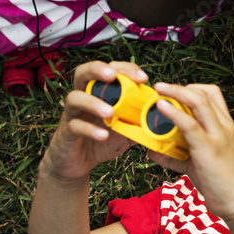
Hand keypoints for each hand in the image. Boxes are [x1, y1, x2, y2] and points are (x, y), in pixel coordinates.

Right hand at [40, 61, 148, 182]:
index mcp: (99, 92)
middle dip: (97, 70)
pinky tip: (103, 135)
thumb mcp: (127, 128)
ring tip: (110, 112)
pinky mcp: (66, 133)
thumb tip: (167, 113)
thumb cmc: (103, 139)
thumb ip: (142, 118)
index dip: (125, 69)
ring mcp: (72, 114)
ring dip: (92, 102)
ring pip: (74, 98)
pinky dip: (89, 129)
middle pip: (82, 73)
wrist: (79, 163)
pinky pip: (74, 126)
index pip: (109, 70)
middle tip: (112, 75)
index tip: (144, 78)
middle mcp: (83, 97)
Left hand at [147, 82, 233, 221]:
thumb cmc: (222, 185)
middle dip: (179, 86)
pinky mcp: (209, 149)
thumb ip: (177, 157)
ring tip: (157, 91)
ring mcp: (218, 136)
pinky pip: (190, 124)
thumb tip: (154, 152)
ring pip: (198, 101)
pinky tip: (161, 108)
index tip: (171, 94)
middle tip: (159, 87)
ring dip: (175, 92)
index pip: (211, 95)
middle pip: (204, 93)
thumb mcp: (198, 166)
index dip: (190, 89)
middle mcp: (224, 127)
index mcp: (226, 127)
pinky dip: (173, 113)